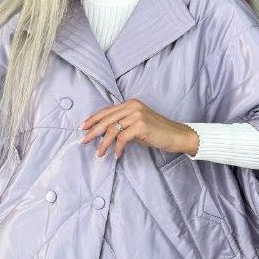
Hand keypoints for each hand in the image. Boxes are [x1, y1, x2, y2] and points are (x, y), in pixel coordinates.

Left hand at [79, 98, 198, 158]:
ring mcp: (136, 114)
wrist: (176, 135)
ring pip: (112, 129)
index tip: (82, 127)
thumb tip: (102, 132)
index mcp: (130, 103)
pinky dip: (117, 148)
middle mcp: (132, 106)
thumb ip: (122, 124)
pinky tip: (116, 155)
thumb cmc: (156, 131)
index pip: (106, 111)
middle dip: (93, 131)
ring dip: (103, 143)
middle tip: (84, 141)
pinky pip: (122, 138)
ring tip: (99, 153)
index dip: (93, 119)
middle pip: (106, 119)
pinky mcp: (140, 125)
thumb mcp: (136, 124)